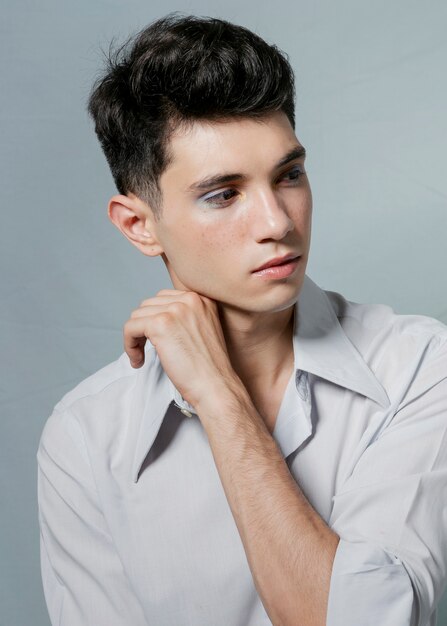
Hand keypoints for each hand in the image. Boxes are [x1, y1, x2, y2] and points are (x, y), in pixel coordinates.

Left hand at [123, 289, 236, 408]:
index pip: (165, 299)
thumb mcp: (202, 331)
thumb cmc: (208, 368)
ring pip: (137, 316)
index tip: (156, 339)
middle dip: (143, 328)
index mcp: (202, 299)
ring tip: (141, 357)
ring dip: (135, 338)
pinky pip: (130, 327)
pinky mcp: (160, 324)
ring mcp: (175, 310)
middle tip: (146, 350)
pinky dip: (129, 345)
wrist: (215, 386)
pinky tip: (138, 360)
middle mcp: (190, 299)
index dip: (155, 320)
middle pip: (149, 305)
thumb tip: (154, 318)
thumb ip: (185, 318)